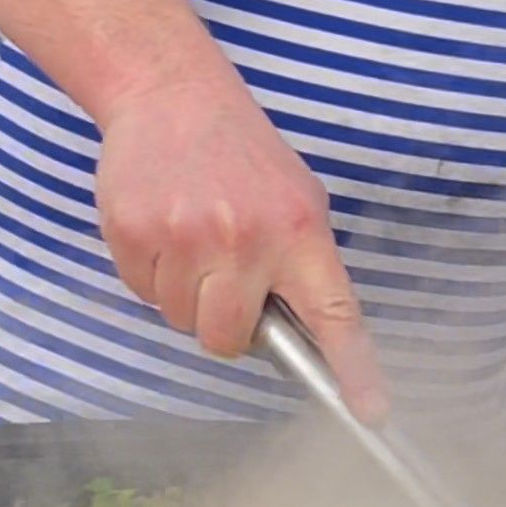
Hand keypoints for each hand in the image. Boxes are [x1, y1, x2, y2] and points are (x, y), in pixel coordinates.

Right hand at [94, 68, 386, 415]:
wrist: (171, 95)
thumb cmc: (239, 154)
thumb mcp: (295, 199)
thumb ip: (301, 265)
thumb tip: (305, 337)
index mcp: (299, 230)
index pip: (334, 313)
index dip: (354, 369)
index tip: (372, 411)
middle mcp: (244, 238)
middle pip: (228, 338)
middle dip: (225, 323)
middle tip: (225, 278)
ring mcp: (184, 237)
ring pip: (182, 320)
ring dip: (186, 294)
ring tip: (192, 237)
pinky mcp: (133, 233)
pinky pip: (143, 292)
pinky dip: (151, 272)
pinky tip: (163, 228)